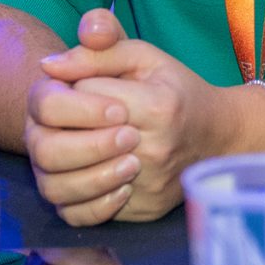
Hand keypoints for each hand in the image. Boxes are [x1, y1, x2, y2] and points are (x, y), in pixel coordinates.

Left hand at [24, 9, 252, 225]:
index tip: (88, 85)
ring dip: (56, 162)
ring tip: (76, 143)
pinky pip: (82, 213)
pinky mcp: (141, 211)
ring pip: (62, 186)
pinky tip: (82, 172)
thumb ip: (98, 51)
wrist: (217, 136)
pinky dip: (70, 194)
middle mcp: (153, 151)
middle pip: (60, 146)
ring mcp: (146, 187)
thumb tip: (48, 65)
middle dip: (56, 127)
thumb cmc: (175, 90)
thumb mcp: (143, 57)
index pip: (81, 94)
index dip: (74, 86)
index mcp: (156, 106)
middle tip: (75, 119)